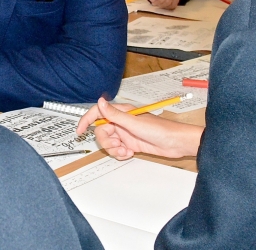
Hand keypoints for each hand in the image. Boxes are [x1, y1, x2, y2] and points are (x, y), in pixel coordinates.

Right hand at [77, 97, 202, 159]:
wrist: (176, 143)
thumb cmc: (160, 130)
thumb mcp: (134, 122)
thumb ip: (115, 114)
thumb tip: (100, 102)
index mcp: (121, 112)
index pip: (98, 113)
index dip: (86, 121)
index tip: (79, 131)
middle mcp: (121, 122)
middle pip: (101, 131)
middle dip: (106, 141)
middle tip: (117, 144)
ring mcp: (126, 133)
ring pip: (108, 142)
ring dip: (114, 149)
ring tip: (125, 151)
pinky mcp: (131, 144)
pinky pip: (117, 150)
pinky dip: (120, 154)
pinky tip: (130, 154)